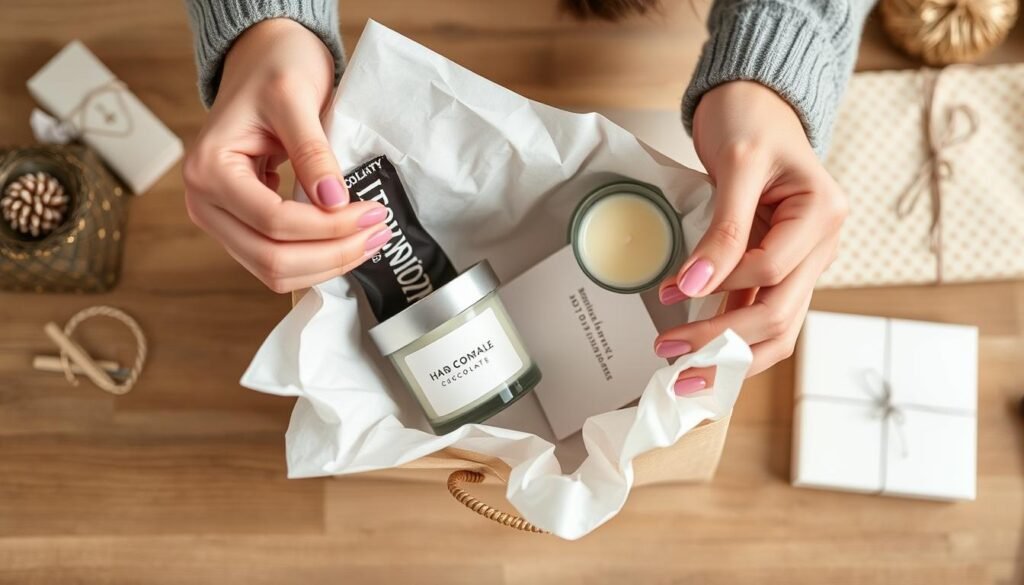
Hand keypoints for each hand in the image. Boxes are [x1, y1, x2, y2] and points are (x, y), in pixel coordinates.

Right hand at [183, 19, 390, 292]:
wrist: (263, 57)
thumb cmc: (275, 67)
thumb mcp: (295, 98)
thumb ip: (312, 152)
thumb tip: (335, 203)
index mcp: (209, 170)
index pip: (273, 222)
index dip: (328, 227)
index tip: (373, 212)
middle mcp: (204, 202)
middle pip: (271, 259)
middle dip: (331, 254)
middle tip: (378, 233)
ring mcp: (218, 218)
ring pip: (273, 270)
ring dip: (325, 264)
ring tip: (369, 241)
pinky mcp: (239, 225)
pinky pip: (276, 260)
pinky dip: (314, 259)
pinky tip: (346, 242)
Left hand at [655, 81, 846, 391]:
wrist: (754, 102)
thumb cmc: (750, 120)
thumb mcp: (736, 165)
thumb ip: (721, 228)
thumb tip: (692, 287)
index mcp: (823, 215)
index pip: (774, 270)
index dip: (725, 283)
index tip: (674, 289)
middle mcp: (820, 246)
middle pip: (780, 314)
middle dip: (723, 340)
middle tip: (668, 355)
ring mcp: (800, 261)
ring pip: (775, 327)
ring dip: (728, 354)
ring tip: (681, 373)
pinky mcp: (775, 268)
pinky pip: (757, 313)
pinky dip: (729, 338)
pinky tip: (698, 357)